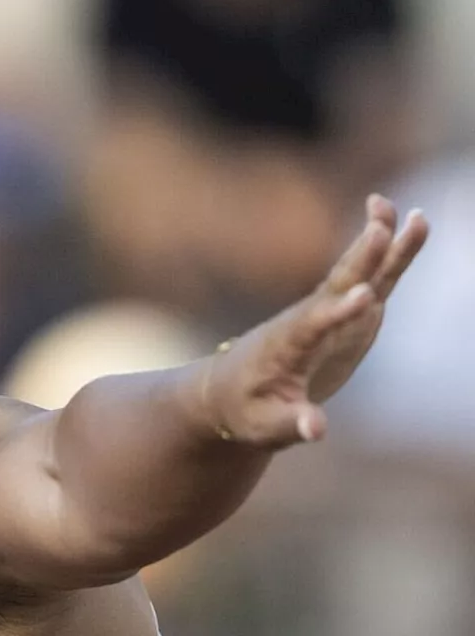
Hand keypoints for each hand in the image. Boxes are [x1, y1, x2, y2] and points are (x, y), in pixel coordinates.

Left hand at [203, 194, 428, 448]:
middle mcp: (308, 319)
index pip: (314, 325)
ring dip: (377, 243)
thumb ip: (291, 425)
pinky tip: (408, 224)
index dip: (338, 312)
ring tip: (399, 209)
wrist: (229, 390)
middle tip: (379, 228)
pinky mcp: (348, 315)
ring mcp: (330, 313)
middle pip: (336, 286)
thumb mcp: (262, 426)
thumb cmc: (244, 409)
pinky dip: (391, 255)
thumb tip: (316, 429)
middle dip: (358, 260)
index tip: (363, 296)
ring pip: (357, 273)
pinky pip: (373, 280)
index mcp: (287, 345)